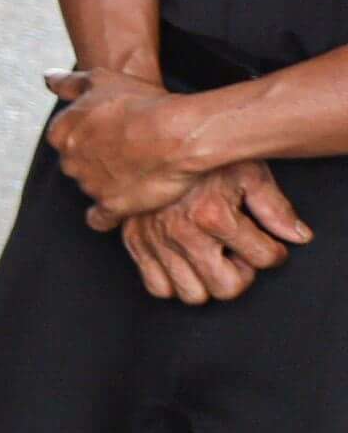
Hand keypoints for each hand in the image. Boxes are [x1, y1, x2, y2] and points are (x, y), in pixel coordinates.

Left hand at [46, 67, 212, 221]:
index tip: (108, 132)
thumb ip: (70, 83)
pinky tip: (116, 210)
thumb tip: (47, 79)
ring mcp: (89, 185)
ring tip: (135, 172)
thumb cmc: (143, 102)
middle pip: (76, 163)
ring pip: (90, 187)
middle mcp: (69, 160)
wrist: (177, 132)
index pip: (64, 138)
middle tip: (125, 152)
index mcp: (62, 132)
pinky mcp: (111, 206)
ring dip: (106, 182)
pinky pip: (99, 218)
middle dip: (95, 159)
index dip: (88, 135)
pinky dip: (105, 216)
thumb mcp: (102, 80)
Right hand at [110, 160, 310, 302]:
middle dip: (241, 274)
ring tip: (212, 257)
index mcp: (213, 215)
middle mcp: (182, 233)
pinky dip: (172, 281)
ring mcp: (156, 240)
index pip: (264, 258)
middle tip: (239, 254)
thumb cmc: (201, 152)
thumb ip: (275, 207)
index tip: (269, 245)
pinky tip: (185, 260)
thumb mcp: (248, 171)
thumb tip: (297, 235)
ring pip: (192, 294)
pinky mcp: (135, 242)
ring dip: (207, 281)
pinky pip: (157, 287)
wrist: (150, 138)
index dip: (275, 252)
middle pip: (226, 288)